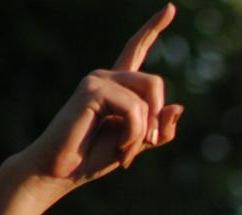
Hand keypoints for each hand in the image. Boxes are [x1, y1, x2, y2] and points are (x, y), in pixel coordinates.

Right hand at [0, 4, 184, 214]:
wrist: (63, 171)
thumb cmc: (95, 158)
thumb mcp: (138, 145)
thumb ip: (159, 130)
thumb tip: (178, 106)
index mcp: (120, 87)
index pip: (137, 49)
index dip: (154, 28)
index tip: (171, 7)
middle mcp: (108, 77)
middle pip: (156, 82)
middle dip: (156, 119)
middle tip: (143, 146)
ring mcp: (98, 80)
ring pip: (149, 93)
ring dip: (145, 130)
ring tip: (126, 150)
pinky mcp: (92, 89)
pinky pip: (135, 108)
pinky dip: (134, 133)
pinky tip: (119, 147)